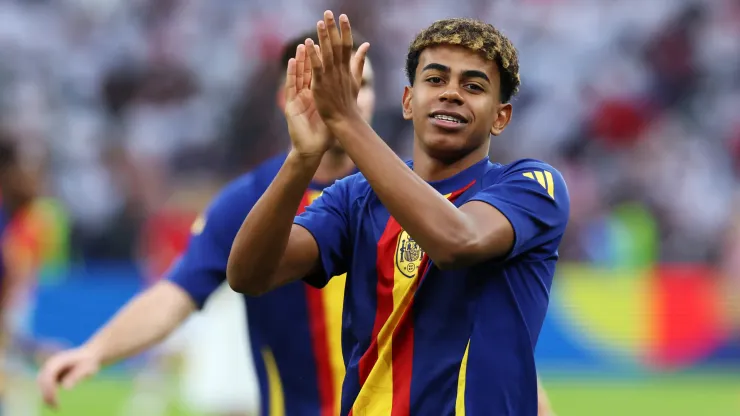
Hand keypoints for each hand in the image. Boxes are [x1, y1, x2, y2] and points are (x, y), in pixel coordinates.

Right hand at [37, 346, 101, 408]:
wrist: (88, 356)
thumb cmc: (88, 362)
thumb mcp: (86, 368)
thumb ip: (76, 376)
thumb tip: (66, 387)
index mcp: (57, 361)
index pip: (48, 376)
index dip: (50, 389)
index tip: (56, 400)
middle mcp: (50, 364)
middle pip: (42, 381)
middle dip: (47, 395)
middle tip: (56, 407)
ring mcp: (48, 369)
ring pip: (41, 384)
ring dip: (46, 396)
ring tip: (56, 407)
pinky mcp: (50, 374)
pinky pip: (44, 386)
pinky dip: (48, 395)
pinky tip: (55, 403)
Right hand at [284, 43, 330, 158]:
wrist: (312, 149)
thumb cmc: (324, 134)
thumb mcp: (334, 114)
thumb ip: (340, 101)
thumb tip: (352, 91)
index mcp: (316, 96)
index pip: (317, 74)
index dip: (321, 60)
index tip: (325, 45)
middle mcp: (305, 95)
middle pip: (307, 71)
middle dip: (310, 55)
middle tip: (313, 39)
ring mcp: (297, 99)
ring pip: (298, 76)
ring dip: (300, 60)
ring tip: (302, 45)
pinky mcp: (291, 105)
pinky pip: (291, 86)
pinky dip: (292, 74)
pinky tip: (294, 62)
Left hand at [306, 11, 369, 124]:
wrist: (344, 120)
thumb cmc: (349, 102)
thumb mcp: (356, 79)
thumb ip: (359, 61)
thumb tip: (366, 44)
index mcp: (347, 68)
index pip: (347, 45)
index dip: (345, 30)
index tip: (343, 16)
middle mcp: (340, 70)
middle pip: (337, 45)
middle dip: (333, 28)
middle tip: (328, 12)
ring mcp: (330, 77)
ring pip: (327, 53)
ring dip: (323, 37)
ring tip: (320, 22)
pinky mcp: (321, 84)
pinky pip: (317, 66)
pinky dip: (313, 54)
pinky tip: (308, 42)